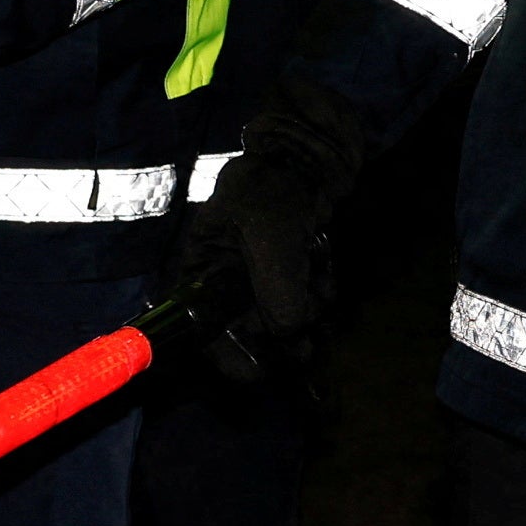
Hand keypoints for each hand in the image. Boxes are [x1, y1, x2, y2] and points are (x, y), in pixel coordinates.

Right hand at [172, 79, 367, 386]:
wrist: (306, 154)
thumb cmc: (270, 185)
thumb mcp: (267, 232)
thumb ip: (276, 285)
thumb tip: (290, 332)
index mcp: (203, 274)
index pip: (204, 333)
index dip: (228, 356)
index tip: (258, 371)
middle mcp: (228, 284)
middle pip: (252, 334)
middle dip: (282, 333)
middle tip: (305, 338)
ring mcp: (263, 280)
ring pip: (288, 320)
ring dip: (308, 305)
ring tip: (316, 272)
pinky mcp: (293, 274)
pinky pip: (308, 300)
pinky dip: (320, 288)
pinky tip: (321, 263)